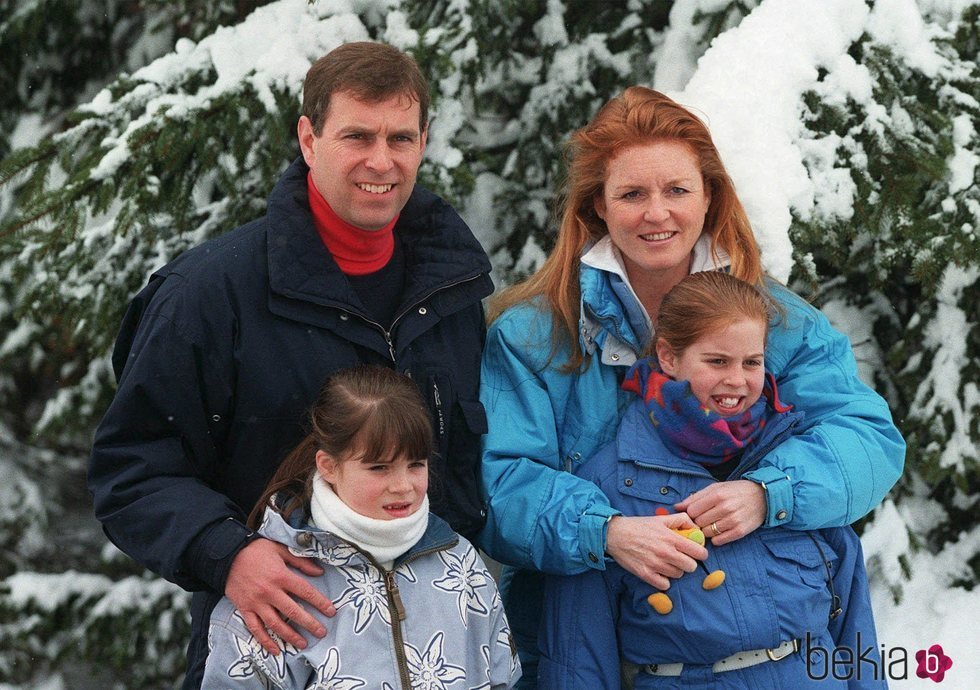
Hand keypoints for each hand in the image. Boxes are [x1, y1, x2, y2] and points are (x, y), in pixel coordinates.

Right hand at [225, 538, 335, 653]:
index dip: (320, 602)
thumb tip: (319, 572)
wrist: (226, 556)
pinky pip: (255, 629)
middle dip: (310, 624)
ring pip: (276, 624)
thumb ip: (300, 561)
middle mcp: (270, 592)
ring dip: (290, 636)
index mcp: (281, 576)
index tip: (331, 611)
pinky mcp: (245, 609)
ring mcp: (256, 603)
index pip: (305, 592)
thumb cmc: (256, 550)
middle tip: (322, 633)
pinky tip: (275, 650)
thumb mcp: (280, 548)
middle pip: (293, 612)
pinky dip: (265, 641)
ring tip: (303, 644)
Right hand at [605, 513, 706, 589]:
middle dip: (688, 563)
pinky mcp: (646, 575)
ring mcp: (656, 565)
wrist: (615, 534)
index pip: (699, 552)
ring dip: (675, 570)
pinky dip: (664, 580)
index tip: (697, 553)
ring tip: (667, 563)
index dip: (701, 553)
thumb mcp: (661, 518)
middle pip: (691, 567)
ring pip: (678, 575)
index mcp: (671, 538)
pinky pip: (665, 585)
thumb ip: (681, 520)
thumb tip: (696, 527)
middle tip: (681, 558)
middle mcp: (666, 552)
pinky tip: (659, 572)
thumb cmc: (639, 526)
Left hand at [675, 480, 764, 545]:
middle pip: (698, 522)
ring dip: (706, 530)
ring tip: (712, 523)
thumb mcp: (715, 488)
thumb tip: (676, 506)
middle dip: (698, 522)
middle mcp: (725, 508)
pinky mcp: (740, 531)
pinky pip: (718, 541)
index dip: (690, 513)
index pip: (692, 510)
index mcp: (717, 495)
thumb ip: (695, 497)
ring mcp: (733, 520)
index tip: (695, 512)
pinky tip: (719, 531)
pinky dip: (715, 538)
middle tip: (704, 518)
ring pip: (707, 532)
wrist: (762, 497)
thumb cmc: (735, 491)